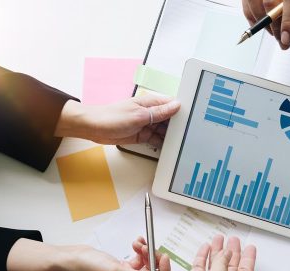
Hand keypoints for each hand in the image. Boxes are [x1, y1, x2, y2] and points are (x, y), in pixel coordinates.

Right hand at [7, 236, 169, 270]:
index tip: (162, 257)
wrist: (70, 259)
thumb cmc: (86, 269)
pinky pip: (140, 259)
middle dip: (154, 260)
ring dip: (146, 252)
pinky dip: (140, 250)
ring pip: (148, 265)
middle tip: (148, 246)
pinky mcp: (123, 268)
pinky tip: (135, 243)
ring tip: (137, 243)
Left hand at [55, 94, 180, 146]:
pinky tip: (171, 148)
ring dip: (172, 136)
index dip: (184, 110)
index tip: (196, 116)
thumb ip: (160, 112)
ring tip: (184, 143)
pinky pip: (157, 139)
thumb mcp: (139, 115)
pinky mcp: (142, 135)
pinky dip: (163, 143)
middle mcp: (151, 113)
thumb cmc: (112, 117)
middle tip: (192, 134)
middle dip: (180, 125)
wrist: (93, 128)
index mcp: (151, 103)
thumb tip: (177, 105)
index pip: (172, 104)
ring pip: (165, 130)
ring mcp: (147, 124)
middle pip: (171, 119)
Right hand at [85, 235, 255, 270]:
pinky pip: (201, 268)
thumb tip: (227, 253)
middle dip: (233, 252)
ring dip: (218, 252)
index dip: (249, 258)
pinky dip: (203, 257)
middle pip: (231, 267)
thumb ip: (222, 265)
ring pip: (215, 266)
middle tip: (233, 240)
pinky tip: (204, 249)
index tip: (250, 247)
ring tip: (219, 239)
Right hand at [242, 0, 289, 48]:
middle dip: (275, 28)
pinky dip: (252, 13)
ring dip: (262, 23)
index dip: (288, 22)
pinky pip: (246, 0)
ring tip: (274, 32)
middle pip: (269, 4)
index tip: (287, 39)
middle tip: (283, 41)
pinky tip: (262, 22)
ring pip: (253, 3)